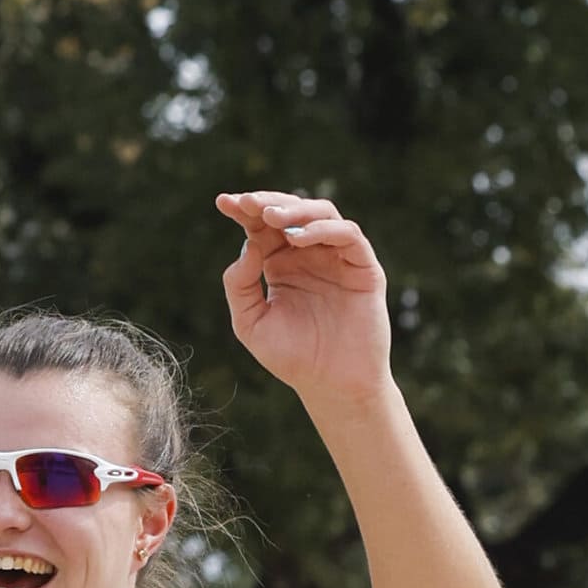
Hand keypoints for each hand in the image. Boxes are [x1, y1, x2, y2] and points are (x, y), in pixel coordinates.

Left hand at [217, 191, 392, 402]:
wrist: (331, 385)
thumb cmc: (292, 357)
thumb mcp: (250, 322)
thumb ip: (240, 285)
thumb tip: (246, 246)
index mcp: (280, 263)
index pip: (261, 227)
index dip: (244, 210)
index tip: (223, 202)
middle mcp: (309, 255)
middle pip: (290, 212)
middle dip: (267, 203)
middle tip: (247, 202)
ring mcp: (337, 258)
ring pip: (321, 214)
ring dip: (295, 210)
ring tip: (270, 216)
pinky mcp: (363, 267)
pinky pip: (348, 235)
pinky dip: (324, 230)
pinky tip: (298, 238)